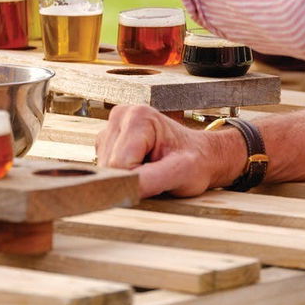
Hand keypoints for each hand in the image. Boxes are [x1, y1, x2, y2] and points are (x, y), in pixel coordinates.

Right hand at [96, 105, 247, 197]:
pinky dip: (121, 173)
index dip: (137, 179)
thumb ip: (149, 180)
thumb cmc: (195, 163)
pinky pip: (104, 166)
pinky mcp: (107, 140)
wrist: (200, 156)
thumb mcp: (180, 173)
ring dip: (125, 176)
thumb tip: (117, 189)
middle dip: (130, 177)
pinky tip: (140, 166)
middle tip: (156, 173)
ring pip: (104, 167)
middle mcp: (121, 115)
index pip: (119, 164)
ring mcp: (111, 126)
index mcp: (138, 117)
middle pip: (109, 165)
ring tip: (150, 169)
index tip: (160, 177)